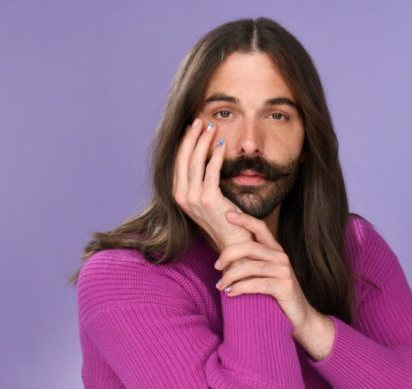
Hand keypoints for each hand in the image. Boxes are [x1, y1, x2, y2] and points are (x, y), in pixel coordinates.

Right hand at [172, 118, 250, 250]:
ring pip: (195, 162)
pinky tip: (222, 144)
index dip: (184, 143)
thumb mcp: (207, 199)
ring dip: (203, 142)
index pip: (178, 162)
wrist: (233, 244)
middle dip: (191, 137)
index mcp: (178, 195)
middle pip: (183, 158)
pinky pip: (211, 171)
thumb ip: (202, 181)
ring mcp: (193, 199)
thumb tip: (206, 158)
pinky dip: (216, 155)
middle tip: (200, 121)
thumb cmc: (224, 220)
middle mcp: (181, 197)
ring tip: (210, 128)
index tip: (192, 128)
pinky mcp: (208, 199)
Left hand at [214, 210, 316, 334]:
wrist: (300, 318)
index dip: (244, 219)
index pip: (260, 228)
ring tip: (220, 286)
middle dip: (228, 255)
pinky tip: (231, 294)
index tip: (228, 215)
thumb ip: (250, 263)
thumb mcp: (264, 275)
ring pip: (249, 266)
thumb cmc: (276, 296)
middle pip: (249, 246)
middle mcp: (281, 257)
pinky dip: (240, 288)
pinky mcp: (284, 286)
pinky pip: (256, 284)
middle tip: (216, 267)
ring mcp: (284, 271)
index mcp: (276, 251)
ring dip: (230, 276)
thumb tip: (224, 257)